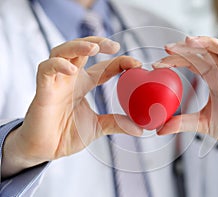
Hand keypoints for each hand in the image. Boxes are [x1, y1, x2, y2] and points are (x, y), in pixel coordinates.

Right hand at [2, 37, 141, 177]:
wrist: (45, 150)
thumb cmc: (66, 135)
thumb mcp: (98, 127)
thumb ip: (117, 124)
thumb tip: (140, 130)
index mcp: (84, 84)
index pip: (104, 67)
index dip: (120, 62)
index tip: (137, 63)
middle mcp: (71, 78)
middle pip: (81, 49)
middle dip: (97, 42)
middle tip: (115, 46)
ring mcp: (56, 82)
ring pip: (62, 51)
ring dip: (78, 45)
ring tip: (94, 48)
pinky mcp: (43, 90)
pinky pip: (46, 69)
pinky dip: (58, 65)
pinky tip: (72, 69)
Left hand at [155, 32, 217, 154]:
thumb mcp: (202, 124)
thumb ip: (182, 123)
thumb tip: (159, 129)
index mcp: (213, 80)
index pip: (192, 63)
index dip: (175, 60)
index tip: (157, 63)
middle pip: (203, 53)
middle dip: (185, 48)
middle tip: (167, 48)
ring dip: (204, 43)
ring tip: (187, 41)